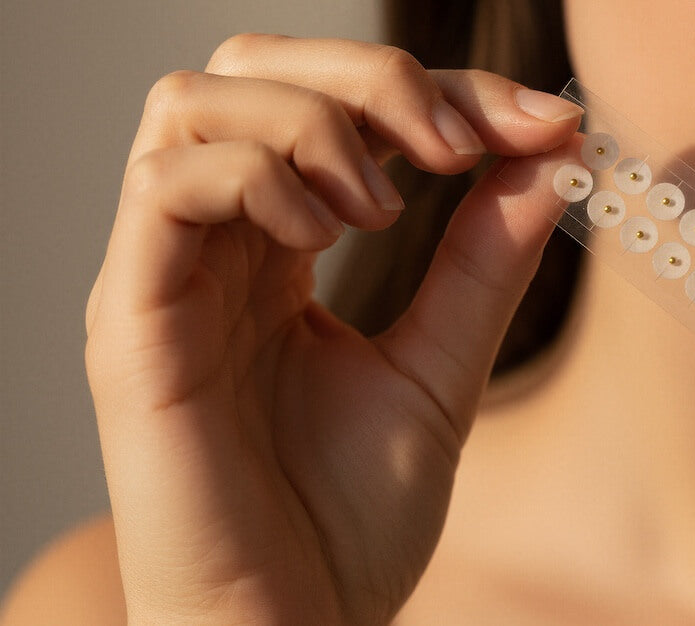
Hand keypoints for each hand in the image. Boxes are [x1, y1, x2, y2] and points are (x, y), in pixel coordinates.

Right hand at [85, 34, 581, 624]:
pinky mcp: (132, 322)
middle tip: (453, 144)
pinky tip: (329, 240)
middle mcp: (210, 248)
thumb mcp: (441, 367)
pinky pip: (167, 185)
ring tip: (382, 209)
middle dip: (369, 76)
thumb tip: (545, 152)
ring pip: (197, 102)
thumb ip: (484, 260)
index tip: (538, 121)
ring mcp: (163, 277)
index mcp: (275, 252)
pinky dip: (261, 179)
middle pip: (250, 67)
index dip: (440, 88)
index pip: (335, 105)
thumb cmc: (349, 521)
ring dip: (314, 124)